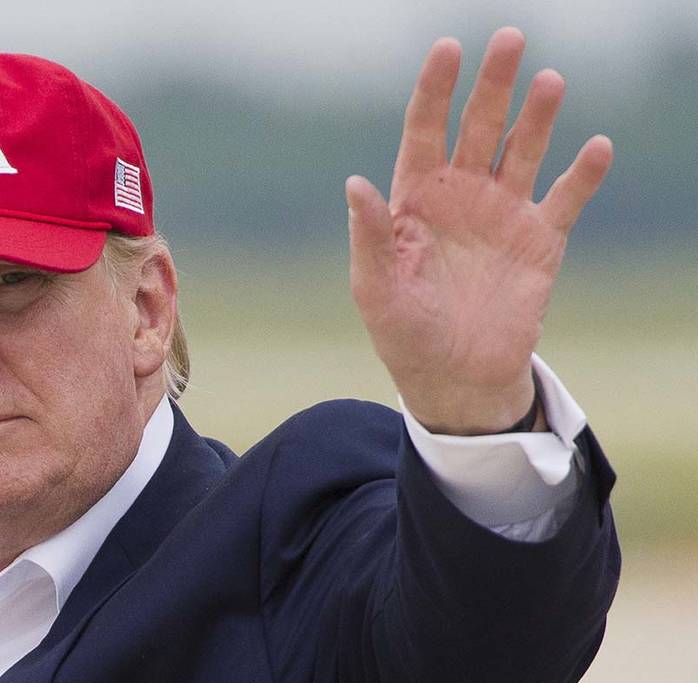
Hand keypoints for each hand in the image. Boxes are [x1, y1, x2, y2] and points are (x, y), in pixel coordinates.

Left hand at [345, 27, 611, 434]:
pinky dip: (582, 175)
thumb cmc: (403, 331)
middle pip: (479, 126)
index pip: (424, 130)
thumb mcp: (375, 287)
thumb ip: (367, 236)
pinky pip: (565, 199)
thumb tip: (354, 182)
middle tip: (510, 39)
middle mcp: (461, 195)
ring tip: (548, 81)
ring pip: (523, 151)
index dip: (435, 90)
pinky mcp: (540, 241)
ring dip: (537, 117)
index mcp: (415, 198)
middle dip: (492, 85)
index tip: (448, 49)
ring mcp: (502, 214)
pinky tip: (595, 147)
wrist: (454, 377)